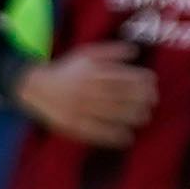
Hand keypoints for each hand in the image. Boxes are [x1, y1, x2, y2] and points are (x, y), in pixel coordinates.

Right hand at [15, 44, 155, 144]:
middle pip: (121, 96)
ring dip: (133, 117)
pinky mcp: (74, 125)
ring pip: (112, 114)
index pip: (123, 76)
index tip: (153, 84)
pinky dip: (114, 136)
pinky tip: (128, 137)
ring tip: (144, 117)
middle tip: (153, 101)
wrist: (36, 88)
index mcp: (92, 72)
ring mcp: (81, 108)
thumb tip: (135, 51)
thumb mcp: (87, 54)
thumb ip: (111, 51)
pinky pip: (98, 133)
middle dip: (141, 99)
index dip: (142, 81)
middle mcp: (88, 90)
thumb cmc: (68, 70)